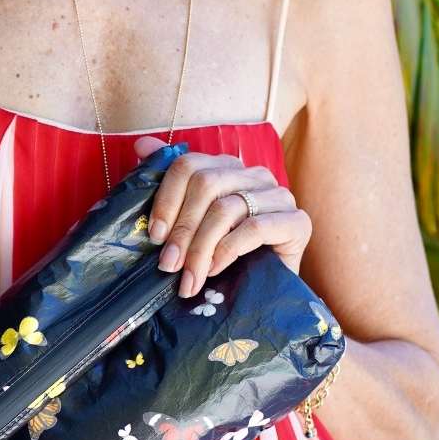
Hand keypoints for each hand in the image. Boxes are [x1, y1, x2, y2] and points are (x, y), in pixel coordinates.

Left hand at [133, 135, 310, 297]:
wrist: (266, 293)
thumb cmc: (223, 256)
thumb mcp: (190, 222)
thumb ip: (168, 183)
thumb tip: (141, 146)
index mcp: (226, 167)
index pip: (188, 165)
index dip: (166, 199)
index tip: (154, 235)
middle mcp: (254, 174)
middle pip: (206, 184)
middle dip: (182, 229)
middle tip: (168, 264)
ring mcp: (279, 195)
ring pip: (226, 208)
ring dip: (201, 247)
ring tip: (189, 277)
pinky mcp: (297, 221)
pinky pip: (255, 227)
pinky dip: (228, 250)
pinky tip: (215, 269)